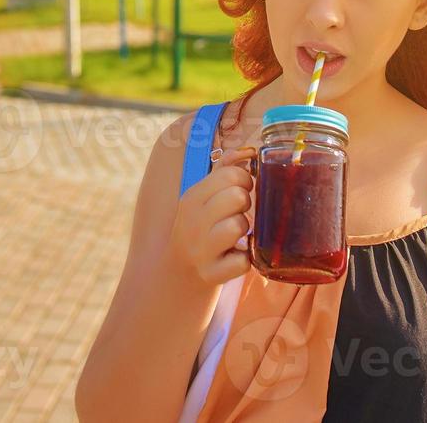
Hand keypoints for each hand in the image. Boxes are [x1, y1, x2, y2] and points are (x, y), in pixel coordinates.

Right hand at [164, 145, 257, 287]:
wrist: (178, 275)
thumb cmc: (200, 228)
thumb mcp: (203, 198)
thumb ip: (224, 170)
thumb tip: (249, 151)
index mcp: (191, 198)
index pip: (230, 174)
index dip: (245, 180)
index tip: (241, 190)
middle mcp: (192, 221)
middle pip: (237, 197)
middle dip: (245, 205)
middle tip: (238, 213)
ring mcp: (200, 250)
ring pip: (239, 226)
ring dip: (245, 232)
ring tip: (235, 236)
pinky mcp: (210, 275)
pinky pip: (244, 261)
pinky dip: (246, 260)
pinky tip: (235, 257)